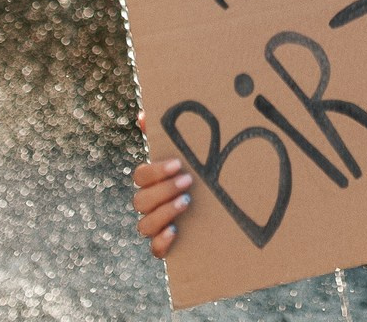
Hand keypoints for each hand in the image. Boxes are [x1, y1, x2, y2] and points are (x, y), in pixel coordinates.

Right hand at [132, 110, 192, 258]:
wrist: (226, 207)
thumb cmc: (204, 172)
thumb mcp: (192, 152)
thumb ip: (167, 133)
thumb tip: (143, 115)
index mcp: (154, 182)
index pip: (140, 177)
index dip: (155, 171)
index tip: (177, 163)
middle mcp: (151, 205)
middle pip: (140, 201)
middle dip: (163, 190)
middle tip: (188, 181)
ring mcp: (157, 226)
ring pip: (144, 225)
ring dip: (164, 212)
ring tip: (187, 201)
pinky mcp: (166, 246)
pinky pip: (154, 250)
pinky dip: (161, 242)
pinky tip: (175, 231)